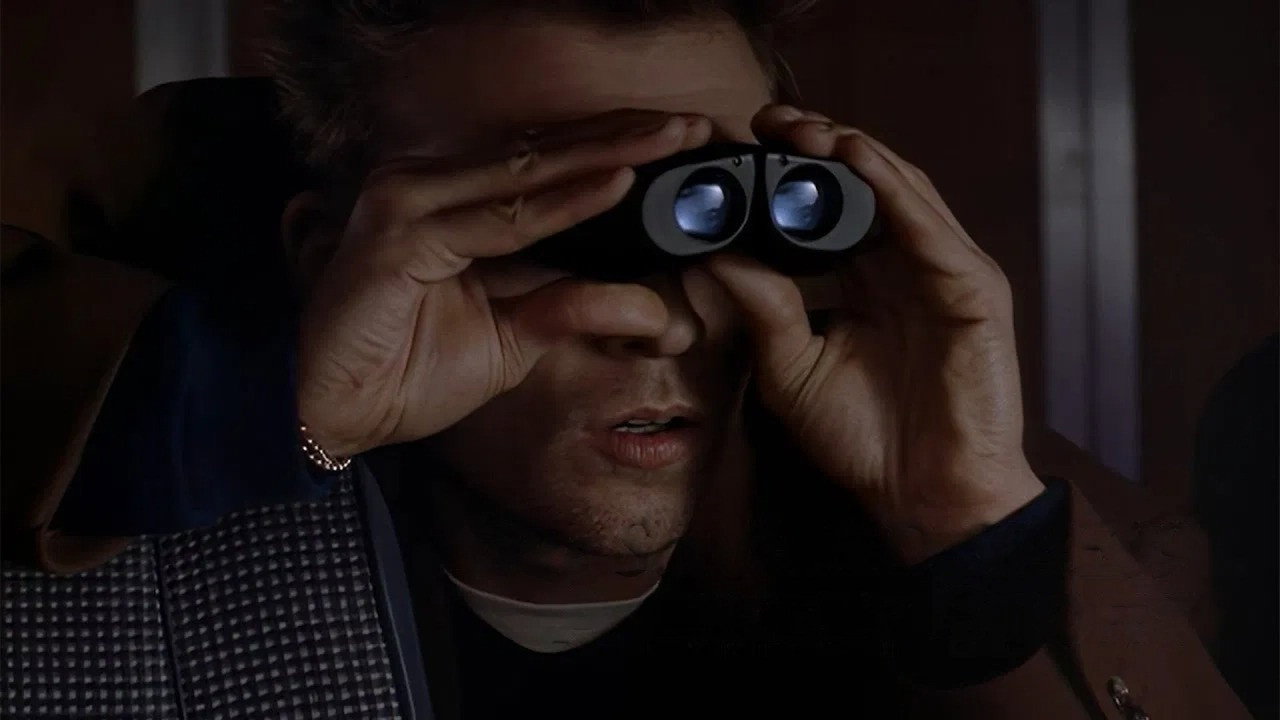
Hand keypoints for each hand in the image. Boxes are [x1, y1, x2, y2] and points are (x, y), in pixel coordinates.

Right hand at [297, 110, 711, 456]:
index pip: (546, 168)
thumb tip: (649, 309)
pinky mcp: (400, 235)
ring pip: (528, 174)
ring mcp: (412, 204)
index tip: (679, 143)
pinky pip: (501, 218)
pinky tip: (615, 183)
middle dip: (622, 139)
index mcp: (455, 205)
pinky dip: (563, 202)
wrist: (338, 413)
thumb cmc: (408, 370)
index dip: (613, 152)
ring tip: (668, 138)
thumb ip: (570, 309)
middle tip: (690, 125)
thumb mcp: (513, 339)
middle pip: (543, 156)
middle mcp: (432, 189)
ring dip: (604, 154)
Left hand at [703, 104, 1043, 564]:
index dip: (787, 174)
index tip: (738, 147)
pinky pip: (930, 228)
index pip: (826, 207)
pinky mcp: (974, 290)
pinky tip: (855, 160)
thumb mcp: (790, 366)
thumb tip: (704, 254)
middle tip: (764, 122)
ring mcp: (943, 272)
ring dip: (851, 152)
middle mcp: (905, 265)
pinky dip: (893, 188)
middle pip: (863, 184)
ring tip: (802, 127)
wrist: (923, 496)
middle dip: (815, 146)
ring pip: (899, 190)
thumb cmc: (863, 438)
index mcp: (865, 280)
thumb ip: (758, 306)